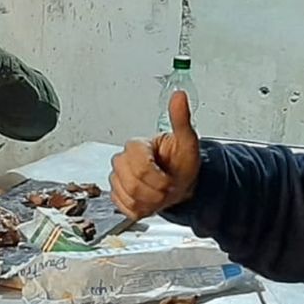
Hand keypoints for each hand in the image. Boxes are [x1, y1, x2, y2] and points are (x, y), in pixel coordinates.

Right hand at [109, 91, 200, 218]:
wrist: (180, 182)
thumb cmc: (181, 162)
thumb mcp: (187, 141)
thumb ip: (180, 118)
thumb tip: (179, 95)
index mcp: (137, 146)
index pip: (139, 165)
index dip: (157, 177)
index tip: (170, 180)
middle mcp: (122, 161)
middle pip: (132, 183)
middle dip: (156, 191)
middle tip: (168, 188)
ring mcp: (118, 178)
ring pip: (129, 196)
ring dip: (150, 201)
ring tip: (160, 194)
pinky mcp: (117, 194)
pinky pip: (126, 207)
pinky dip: (142, 208)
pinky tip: (150, 200)